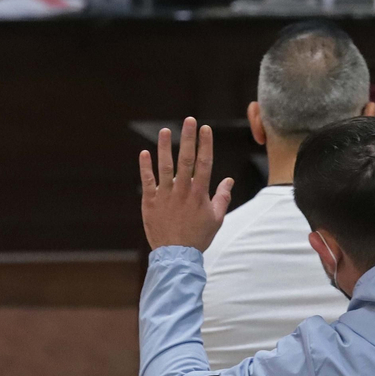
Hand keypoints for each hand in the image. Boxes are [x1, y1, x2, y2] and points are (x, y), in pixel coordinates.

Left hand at [139, 117, 234, 251]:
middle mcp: (182, 190)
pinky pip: (147, 181)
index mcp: (199, 193)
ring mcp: (165, 195)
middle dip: (188, 138)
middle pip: (186, 159)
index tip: (205, 129)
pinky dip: (145, 167)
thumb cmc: (198, 237)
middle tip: (189, 120)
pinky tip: (144, 153)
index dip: (205, 144)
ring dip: (165, 147)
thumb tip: (229, 180)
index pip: (204, 163)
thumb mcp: (216, 218)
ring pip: (165, 166)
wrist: (176, 255)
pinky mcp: (151, 202)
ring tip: (165, 131)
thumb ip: (222, 197)